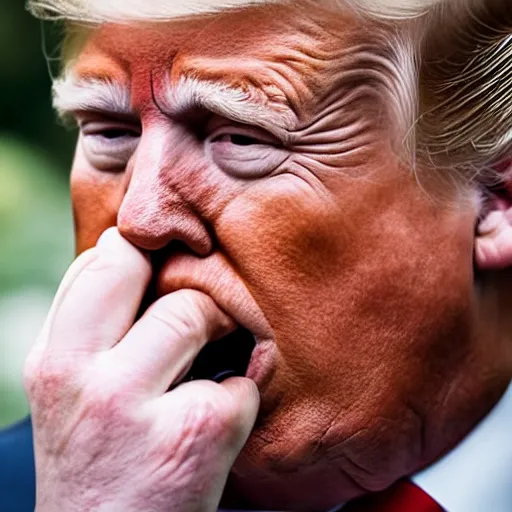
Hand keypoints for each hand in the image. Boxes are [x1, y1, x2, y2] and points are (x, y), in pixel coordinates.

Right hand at [24, 228, 259, 511]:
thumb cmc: (99, 465)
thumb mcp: (72, 393)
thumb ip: (93, 329)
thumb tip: (132, 261)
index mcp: (53, 361)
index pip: (98, 263)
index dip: (139, 253)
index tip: (165, 264)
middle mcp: (83, 376)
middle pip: (137, 266)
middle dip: (176, 273)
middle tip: (196, 303)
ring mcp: (136, 403)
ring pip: (195, 311)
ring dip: (217, 329)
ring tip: (209, 367)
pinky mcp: (197, 432)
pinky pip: (242, 379)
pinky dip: (242, 395)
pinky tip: (221, 423)